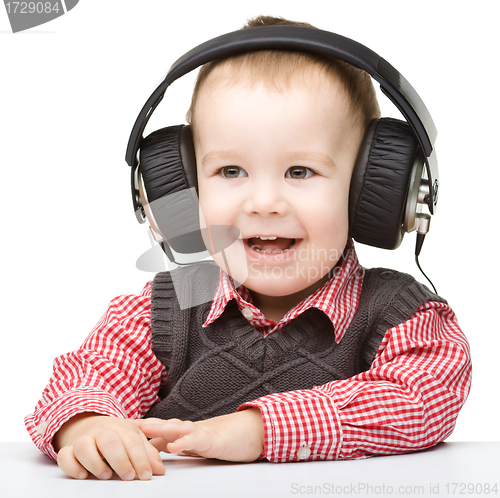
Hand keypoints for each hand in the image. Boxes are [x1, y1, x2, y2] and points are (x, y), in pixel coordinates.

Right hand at [53, 412, 165, 479]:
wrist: (88, 423)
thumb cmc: (116, 435)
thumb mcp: (134, 439)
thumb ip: (148, 454)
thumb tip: (160, 471)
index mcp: (121, 428)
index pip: (132, 441)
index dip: (141, 459)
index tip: (146, 475)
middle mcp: (101, 432)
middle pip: (109, 440)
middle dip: (120, 459)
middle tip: (129, 476)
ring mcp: (83, 439)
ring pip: (84, 446)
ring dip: (95, 462)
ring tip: (106, 476)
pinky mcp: (68, 449)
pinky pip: (64, 456)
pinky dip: (72, 466)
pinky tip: (83, 475)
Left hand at [130, 408, 264, 462]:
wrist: (251, 432)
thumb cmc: (223, 439)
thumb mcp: (195, 445)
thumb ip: (176, 445)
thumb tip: (153, 450)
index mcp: (184, 432)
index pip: (158, 429)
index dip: (139, 429)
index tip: (118, 428)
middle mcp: (189, 429)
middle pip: (163, 425)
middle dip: (143, 425)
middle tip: (122, 425)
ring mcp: (201, 432)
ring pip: (177, 429)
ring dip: (159, 429)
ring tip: (142, 430)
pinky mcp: (213, 439)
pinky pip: (197, 440)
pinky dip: (185, 442)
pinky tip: (173, 447)